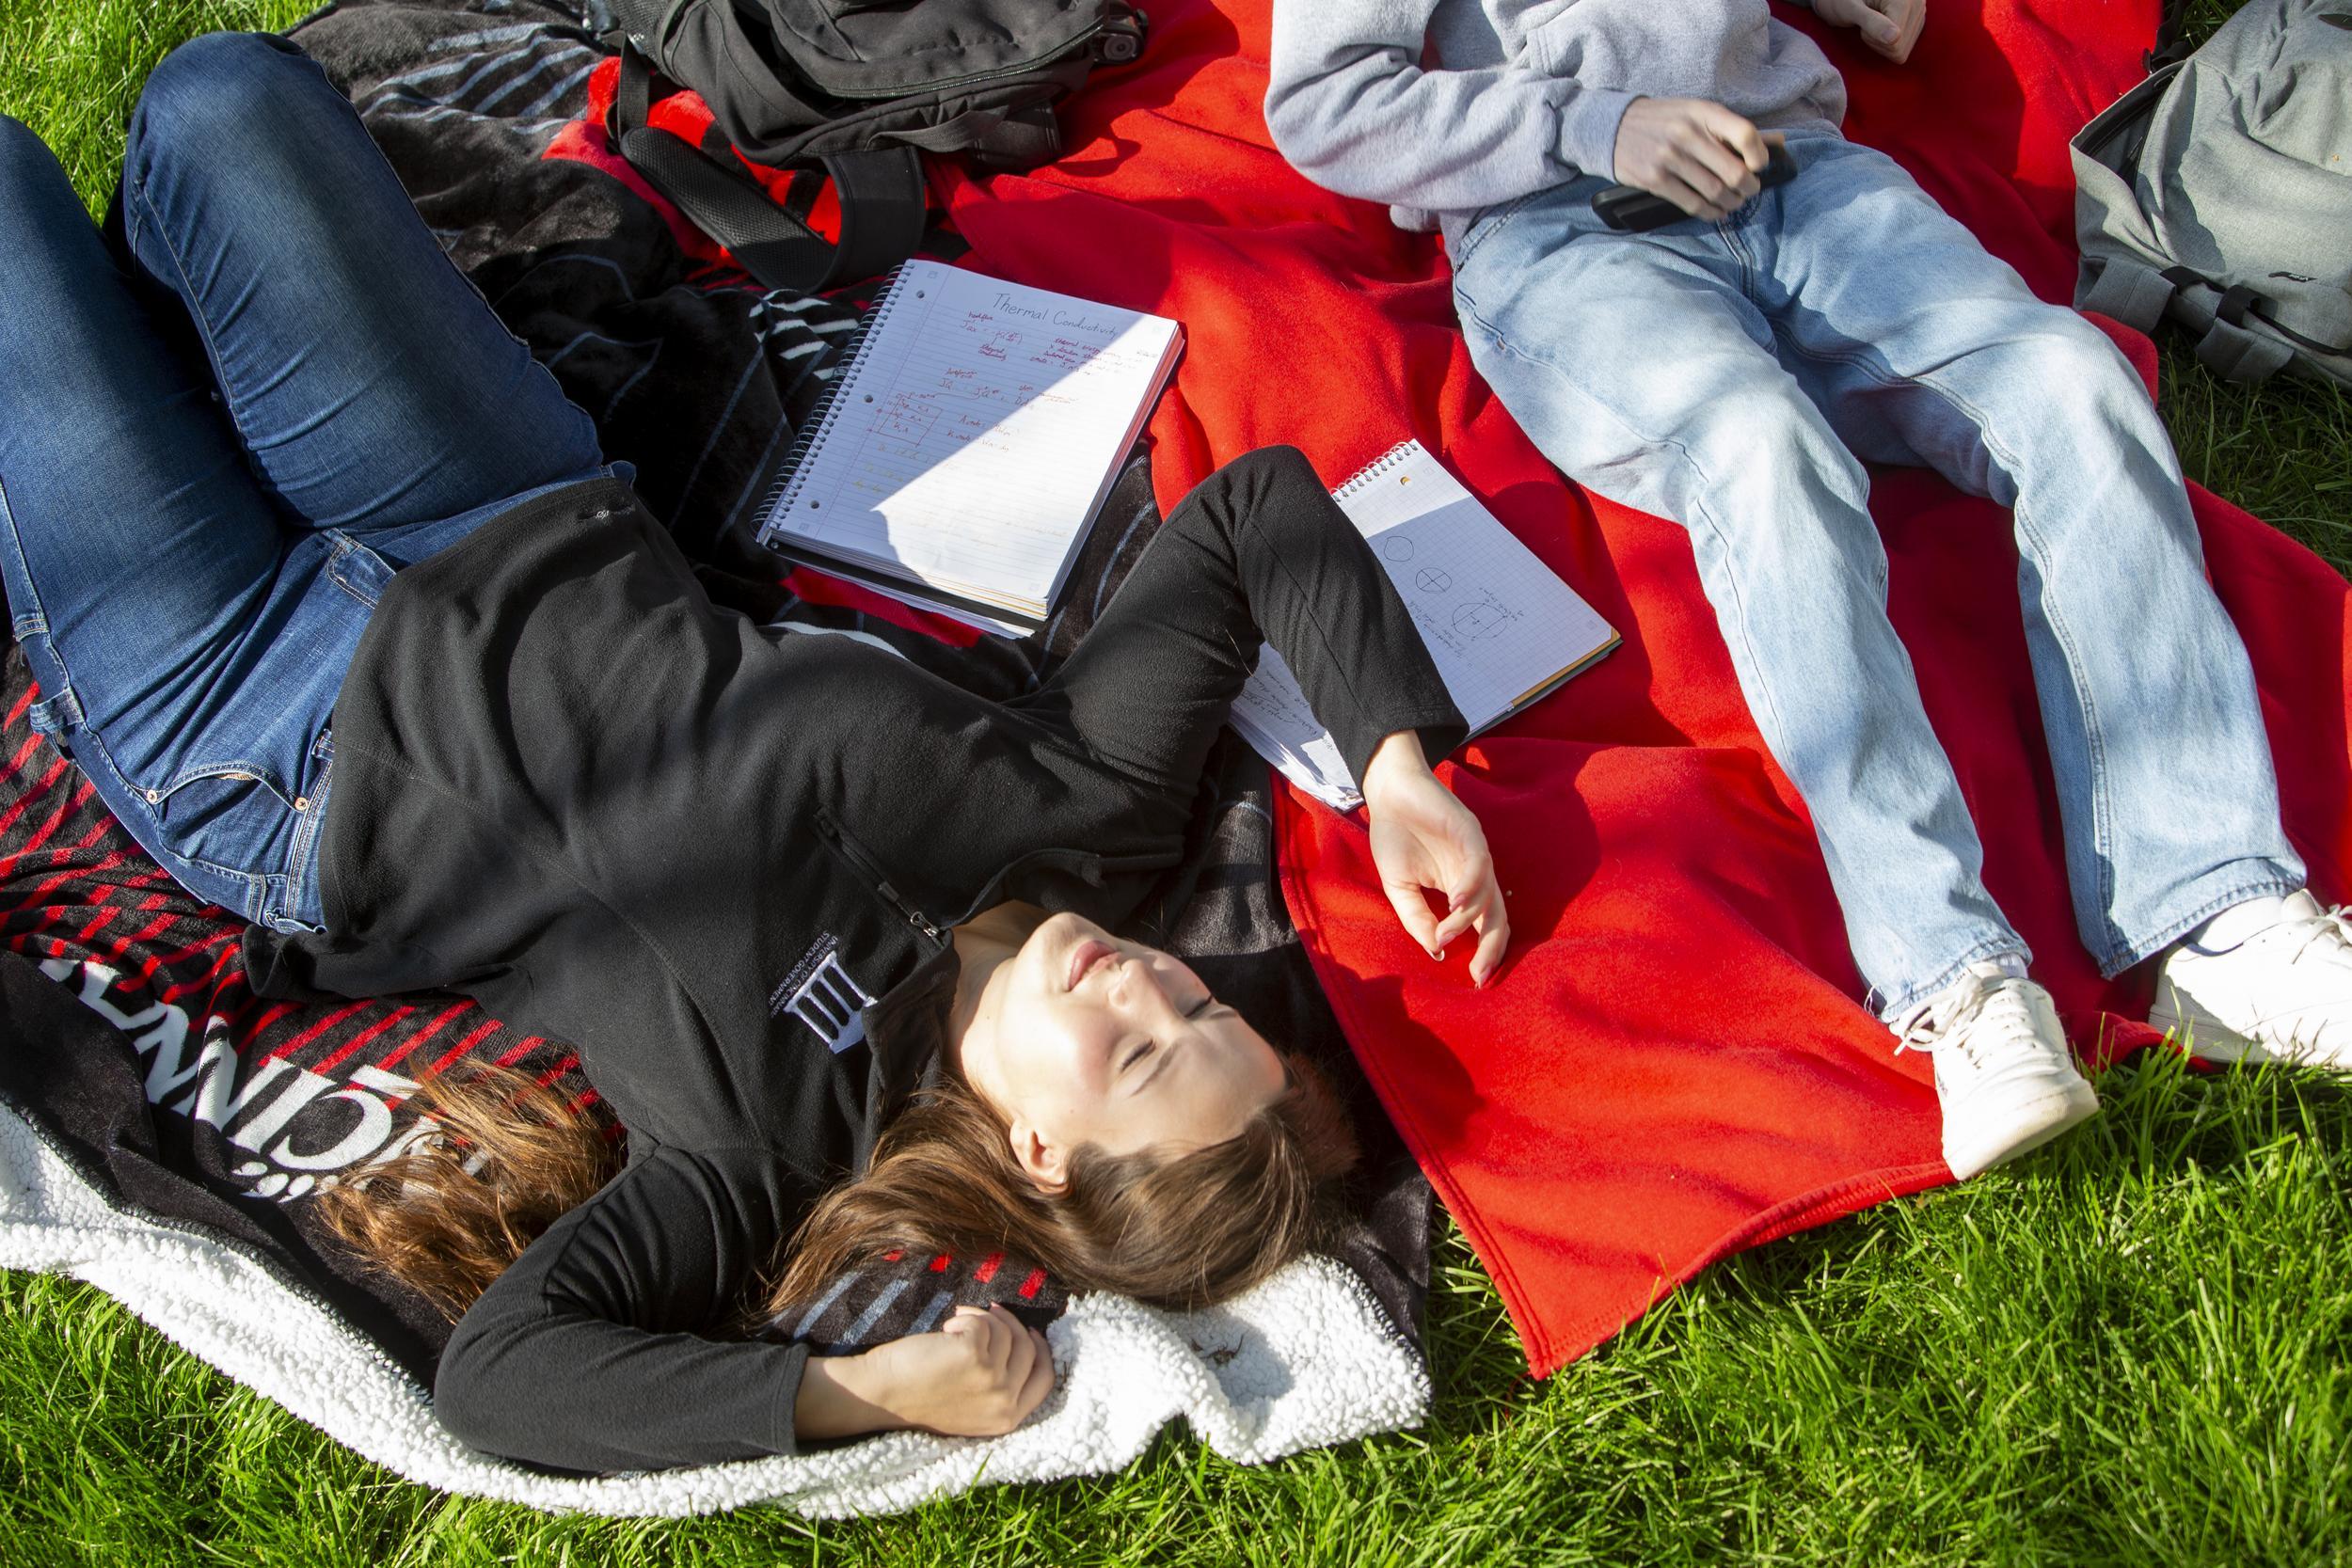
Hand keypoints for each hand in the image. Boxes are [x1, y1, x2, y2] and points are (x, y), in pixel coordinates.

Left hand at [794, 1304, 1053, 1438]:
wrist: (881, 1396)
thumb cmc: (922, 1396)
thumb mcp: (972, 1405)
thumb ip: (1000, 1385)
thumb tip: (1024, 1339)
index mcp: (1008, 1419)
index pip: (1046, 1380)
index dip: (1042, 1352)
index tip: (1032, 1333)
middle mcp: (1004, 1402)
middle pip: (1028, 1349)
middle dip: (1010, 1324)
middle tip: (989, 1314)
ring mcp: (990, 1379)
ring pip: (1005, 1331)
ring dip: (981, 1318)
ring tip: (955, 1325)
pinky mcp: (973, 1355)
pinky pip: (983, 1322)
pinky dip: (965, 1318)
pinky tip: (946, 1329)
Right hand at [1360, 731, 1508, 986]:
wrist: (1388, 793)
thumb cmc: (1395, 836)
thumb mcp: (1399, 888)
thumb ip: (1416, 918)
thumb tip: (1436, 951)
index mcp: (1462, 889)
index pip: (1485, 927)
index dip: (1486, 954)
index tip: (1475, 979)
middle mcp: (1475, 875)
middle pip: (1498, 918)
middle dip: (1492, 949)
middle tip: (1479, 974)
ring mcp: (1475, 854)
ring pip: (1488, 895)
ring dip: (1468, 919)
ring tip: (1445, 934)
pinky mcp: (1470, 832)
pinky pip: (1479, 865)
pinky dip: (1471, 886)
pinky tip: (1455, 903)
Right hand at [1609, 97, 1769, 221]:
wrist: (1612, 126)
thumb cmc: (1663, 120)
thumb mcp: (1696, 112)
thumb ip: (1732, 128)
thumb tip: (1777, 143)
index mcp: (1703, 112)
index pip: (1745, 134)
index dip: (1759, 156)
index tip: (1759, 166)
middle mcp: (1687, 134)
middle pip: (1733, 171)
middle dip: (1748, 187)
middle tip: (1749, 191)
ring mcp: (1669, 158)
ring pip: (1715, 191)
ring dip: (1730, 203)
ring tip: (1733, 203)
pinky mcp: (1655, 179)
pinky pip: (1692, 203)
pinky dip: (1709, 212)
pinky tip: (1715, 211)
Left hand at [1812, 0, 1924, 61]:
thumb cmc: (1842, 1)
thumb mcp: (1851, 10)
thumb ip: (1872, 22)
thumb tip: (1894, 38)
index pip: (1895, 42)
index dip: (1872, 37)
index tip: (1862, 21)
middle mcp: (1917, 4)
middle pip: (1900, 48)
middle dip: (1877, 41)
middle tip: (1866, 24)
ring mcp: (1919, 13)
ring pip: (1902, 51)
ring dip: (1881, 43)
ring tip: (1872, 23)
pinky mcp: (1917, 22)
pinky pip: (1902, 49)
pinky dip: (1888, 43)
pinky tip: (1880, 27)